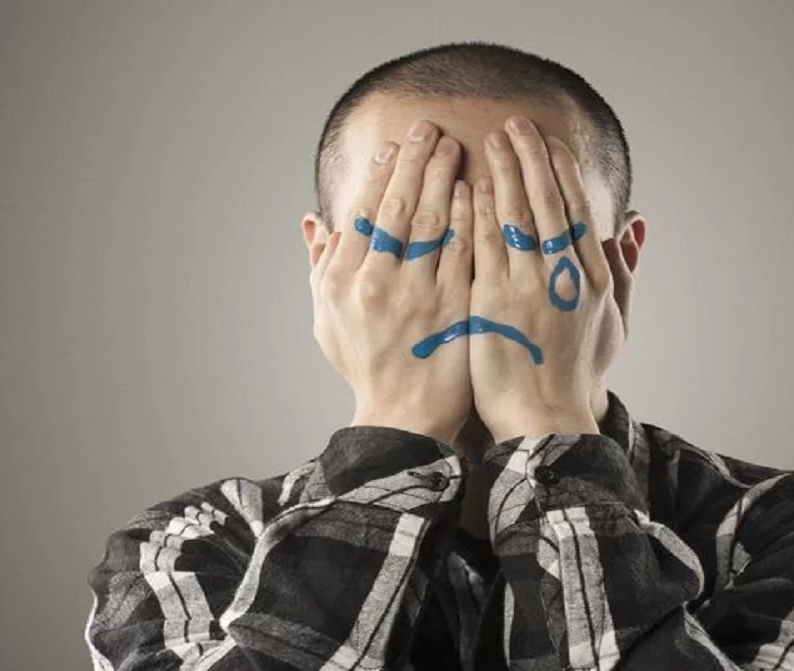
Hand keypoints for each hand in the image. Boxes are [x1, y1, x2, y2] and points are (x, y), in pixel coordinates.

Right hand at [310, 120, 473, 444]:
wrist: (403, 418)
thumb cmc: (366, 365)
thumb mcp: (327, 320)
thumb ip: (322, 266)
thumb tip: (315, 221)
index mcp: (343, 283)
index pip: (362, 214)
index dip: (380, 174)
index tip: (395, 145)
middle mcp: (377, 285)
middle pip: (398, 209)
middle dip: (415, 163)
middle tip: (430, 128)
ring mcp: (418, 298)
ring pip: (433, 225)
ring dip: (444, 179)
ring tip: (454, 147)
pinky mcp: (455, 311)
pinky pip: (464, 254)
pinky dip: (470, 219)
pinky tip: (477, 192)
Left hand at [468, 116, 626, 441]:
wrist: (545, 419)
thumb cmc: (577, 374)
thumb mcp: (614, 323)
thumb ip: (624, 270)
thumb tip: (634, 224)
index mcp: (593, 279)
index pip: (577, 211)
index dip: (562, 172)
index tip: (549, 141)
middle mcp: (563, 278)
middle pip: (546, 204)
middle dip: (530, 158)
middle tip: (515, 123)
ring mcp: (526, 289)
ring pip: (513, 218)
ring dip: (501, 174)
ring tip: (491, 140)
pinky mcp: (491, 305)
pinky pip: (482, 248)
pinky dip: (476, 214)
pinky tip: (467, 187)